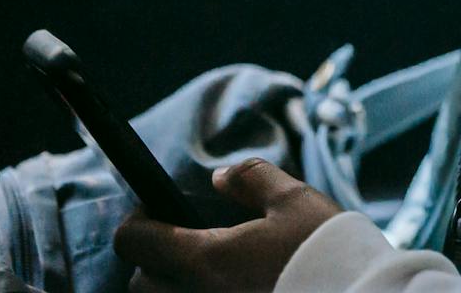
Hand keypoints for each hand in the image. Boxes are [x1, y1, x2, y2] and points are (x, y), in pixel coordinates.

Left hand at [114, 159, 343, 292]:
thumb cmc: (327, 253)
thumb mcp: (294, 200)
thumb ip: (251, 180)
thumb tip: (219, 177)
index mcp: (204, 260)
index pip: (133, 242)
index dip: (137, 221)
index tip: (156, 210)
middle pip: (140, 284)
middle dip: (153, 259)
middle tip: (182, 240)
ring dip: (173, 284)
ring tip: (208, 267)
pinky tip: (231, 285)